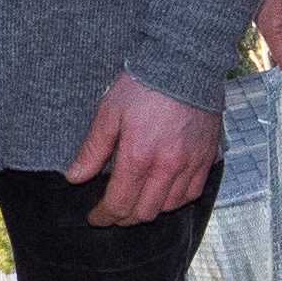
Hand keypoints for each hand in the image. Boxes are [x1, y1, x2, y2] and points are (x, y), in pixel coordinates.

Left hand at [60, 73, 222, 230]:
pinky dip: (176, 199)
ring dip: (149, 209)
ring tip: (136, 200)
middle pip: (144, 212)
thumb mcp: (109, 112)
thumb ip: (93, 149)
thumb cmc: (143, 84)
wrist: (184, 63)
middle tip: (113, 210)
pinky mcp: (206, 158)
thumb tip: (75, 177)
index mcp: (138, 156)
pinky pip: (193, 193)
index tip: (96, 217)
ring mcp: (190, 164)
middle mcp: (166, 166)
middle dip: (124, 217)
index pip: (119, 204)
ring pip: (168, 207)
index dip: (104, 216)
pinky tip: (164, 192)